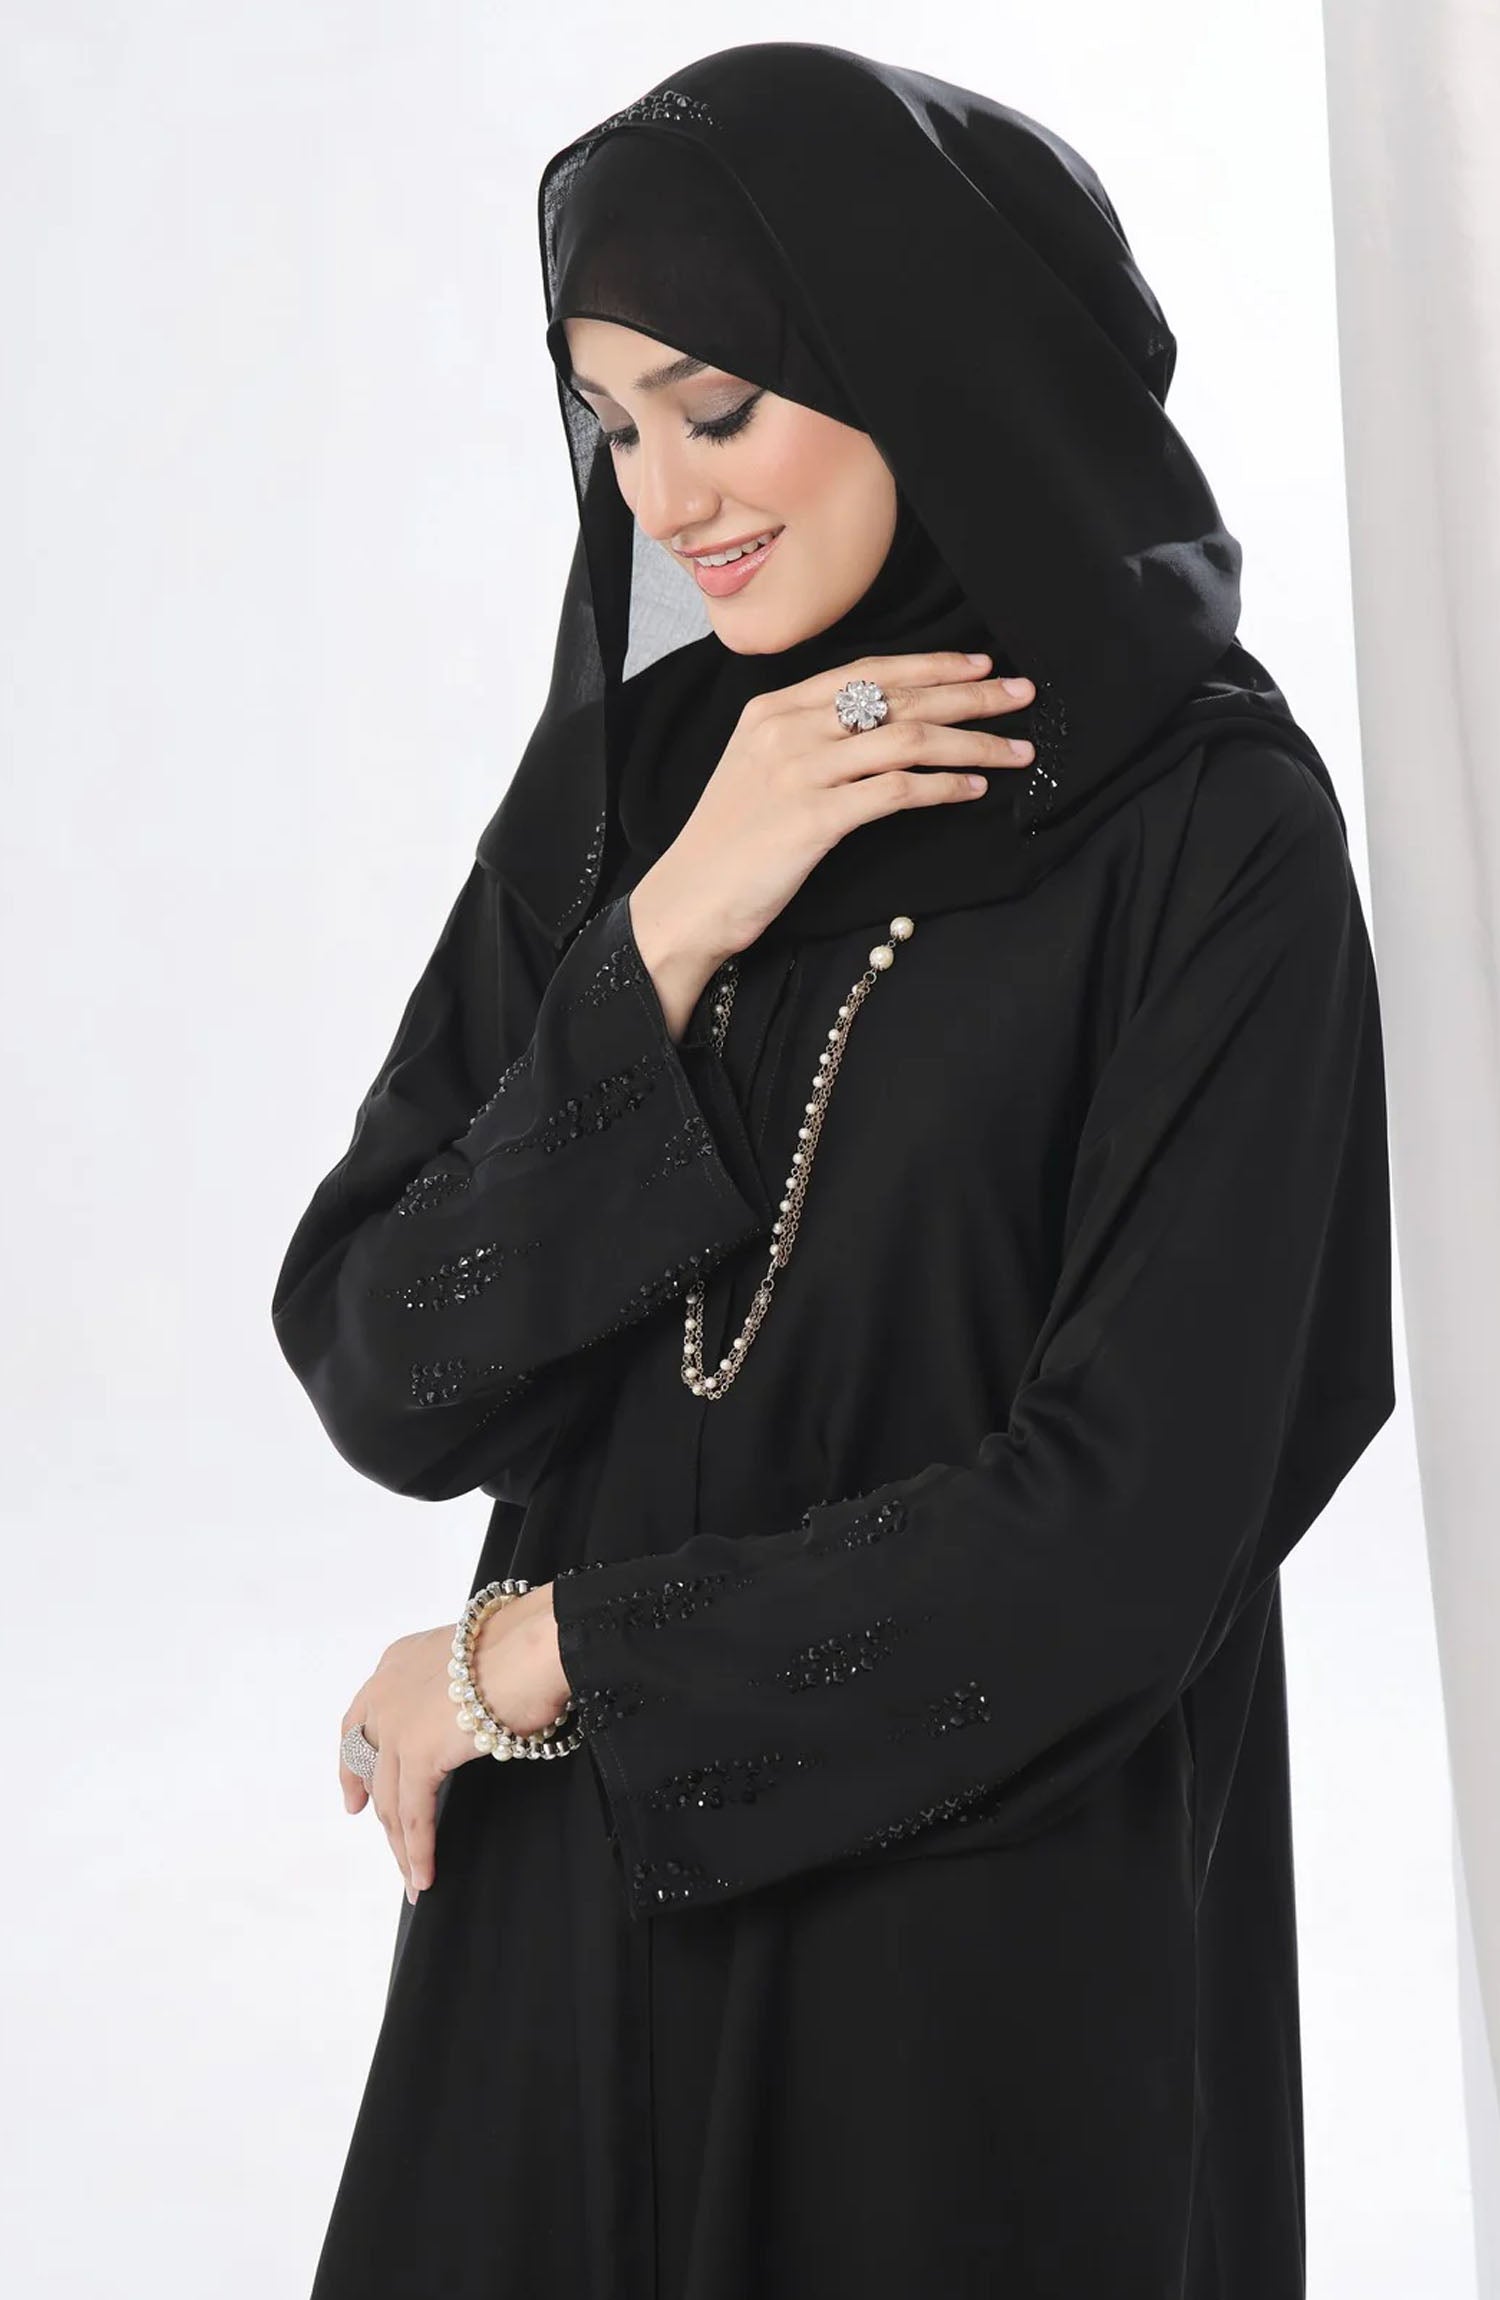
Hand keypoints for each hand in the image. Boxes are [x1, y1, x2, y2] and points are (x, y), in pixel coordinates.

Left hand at [338, 1584, 569, 1904]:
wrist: (533, 1644)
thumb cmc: (524, 1645)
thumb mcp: (471, 1661)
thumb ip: (454, 1690)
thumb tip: (467, 1721)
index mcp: (397, 1663)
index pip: (360, 1722)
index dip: (354, 1765)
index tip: (355, 1798)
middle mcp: (386, 1692)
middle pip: (370, 1765)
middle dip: (376, 1808)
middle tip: (385, 1842)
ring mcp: (396, 1725)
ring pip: (390, 1799)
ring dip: (399, 1844)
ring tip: (412, 1876)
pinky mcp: (417, 1756)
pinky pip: (412, 1815)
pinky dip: (417, 1850)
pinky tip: (422, 1875)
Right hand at [633, 650, 1035, 966]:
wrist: (689, 899)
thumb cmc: (730, 843)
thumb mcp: (759, 768)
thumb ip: (808, 737)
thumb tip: (877, 724)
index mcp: (774, 709)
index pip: (868, 672)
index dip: (931, 665)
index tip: (980, 666)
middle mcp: (788, 730)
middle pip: (897, 698)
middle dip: (970, 694)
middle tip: (1023, 695)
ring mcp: (800, 771)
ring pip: (907, 739)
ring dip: (973, 742)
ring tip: (1017, 750)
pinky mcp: (814, 818)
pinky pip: (896, 791)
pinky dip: (943, 787)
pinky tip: (974, 790)